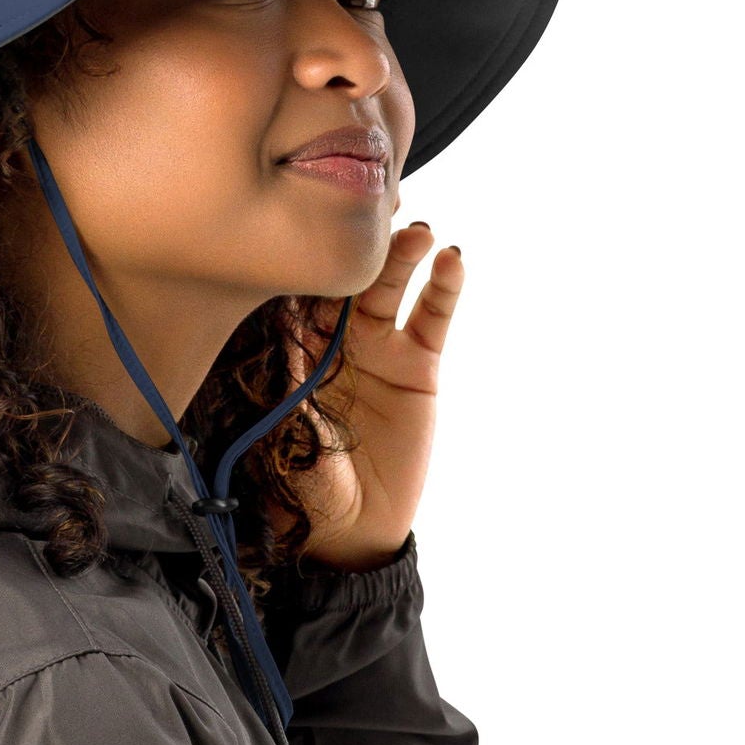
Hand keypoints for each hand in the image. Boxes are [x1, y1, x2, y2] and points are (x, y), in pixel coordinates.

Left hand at [268, 223, 463, 570]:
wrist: (351, 528)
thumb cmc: (303, 484)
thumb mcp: (290, 435)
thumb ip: (294, 388)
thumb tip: (290, 337)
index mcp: (291, 349)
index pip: (295, 295)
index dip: (304, 261)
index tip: (309, 227)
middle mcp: (332, 339)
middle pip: (344, 280)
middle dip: (357, 249)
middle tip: (373, 217)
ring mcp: (377, 347)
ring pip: (387, 289)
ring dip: (402, 257)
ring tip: (419, 233)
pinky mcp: (418, 363)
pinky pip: (432, 317)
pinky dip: (445, 287)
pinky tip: (454, 258)